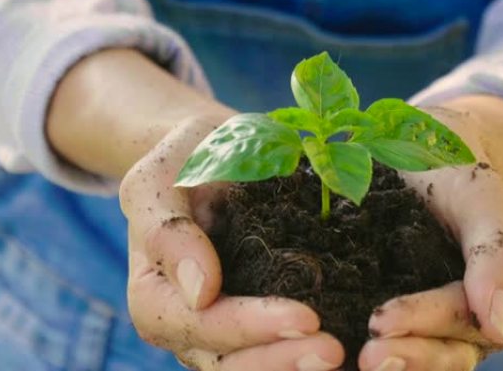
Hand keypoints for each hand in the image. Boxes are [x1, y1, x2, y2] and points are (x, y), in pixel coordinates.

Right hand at [120, 120, 344, 370]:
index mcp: (154, 296)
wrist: (211, 153)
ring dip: (295, 365)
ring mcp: (221, 329)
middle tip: (334, 350)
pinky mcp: (254, 321)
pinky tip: (347, 356)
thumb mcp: (158, 182)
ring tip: (342, 356)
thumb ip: (167, 234)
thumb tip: (200, 294)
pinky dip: (302, 355)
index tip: (305, 317)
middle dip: (281, 359)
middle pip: (230, 361)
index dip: (249, 327)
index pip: (201, 324)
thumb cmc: (182, 161)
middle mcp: (186, 324)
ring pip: (255, 365)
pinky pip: (276, 347)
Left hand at [359, 99, 502, 370]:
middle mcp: (457, 324)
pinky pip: (378, 338)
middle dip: (407, 356)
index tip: (381, 320)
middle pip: (441, 354)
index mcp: (489, 302)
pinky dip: (356, 348)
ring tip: (353, 362)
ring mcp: (421, 324)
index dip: (425, 321)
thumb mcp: (481, 203)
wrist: (419, 159)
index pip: (462, 320)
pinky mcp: (381, 311)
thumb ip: (497, 258)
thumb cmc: (455, 179)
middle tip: (368, 357)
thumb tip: (500, 327)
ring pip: (413, 356)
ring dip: (389, 362)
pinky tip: (331, 356)